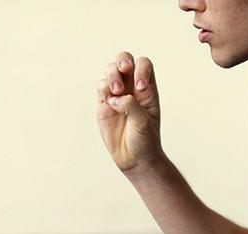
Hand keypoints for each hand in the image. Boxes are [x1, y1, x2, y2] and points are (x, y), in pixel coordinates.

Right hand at [96, 51, 162, 172]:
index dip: (141, 69)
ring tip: (116, 92)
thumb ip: (132, 106)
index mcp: (147, 89)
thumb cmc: (145, 140)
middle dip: (122, 61)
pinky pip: (101, 87)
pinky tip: (109, 102)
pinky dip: (103, 89)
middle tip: (123, 70)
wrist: (134, 159)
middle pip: (125, 60)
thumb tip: (116, 97)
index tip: (139, 87)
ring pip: (110, 71)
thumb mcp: (143, 122)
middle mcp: (131, 88)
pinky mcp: (104, 104)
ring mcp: (117, 95)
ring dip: (112, 76)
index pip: (143, 65)